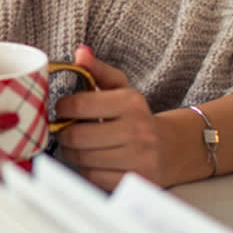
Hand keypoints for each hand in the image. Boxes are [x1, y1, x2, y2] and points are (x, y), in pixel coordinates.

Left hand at [55, 45, 166, 190]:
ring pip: (83, 158)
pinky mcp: (136, 180)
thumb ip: (97, 69)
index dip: (61, 107)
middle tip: (62, 129)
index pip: (79, 105)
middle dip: (62, 133)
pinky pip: (94, 177)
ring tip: (74, 143)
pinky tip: (89, 159)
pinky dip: (85, 169)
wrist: (172, 148)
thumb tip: (80, 52)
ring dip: (71, 152)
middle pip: (77, 136)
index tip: (60, 109)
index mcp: (130, 103)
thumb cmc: (136, 115)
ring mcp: (139, 159)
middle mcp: (138, 131)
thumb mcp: (120, 88)